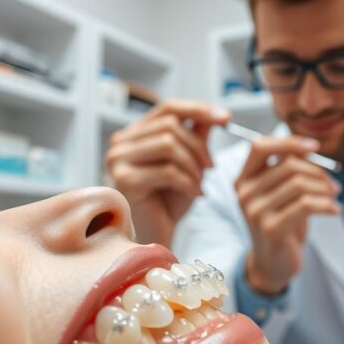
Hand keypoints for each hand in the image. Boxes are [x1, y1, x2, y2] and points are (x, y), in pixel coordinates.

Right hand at [106, 100, 229, 245]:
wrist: (156, 236)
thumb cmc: (170, 201)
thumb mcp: (189, 162)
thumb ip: (198, 136)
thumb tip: (217, 115)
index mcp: (134, 134)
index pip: (167, 108)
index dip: (198, 109)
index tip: (226, 119)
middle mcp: (120, 143)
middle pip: (170, 126)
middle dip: (199, 146)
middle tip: (211, 168)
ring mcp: (118, 160)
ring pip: (169, 145)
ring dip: (194, 166)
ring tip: (201, 183)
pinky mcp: (124, 180)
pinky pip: (167, 171)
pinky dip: (188, 182)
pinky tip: (195, 194)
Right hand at [235, 136, 342, 295]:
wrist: (273, 263)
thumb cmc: (280, 223)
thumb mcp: (280, 193)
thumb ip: (287, 169)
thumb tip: (308, 147)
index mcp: (243, 179)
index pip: (260, 147)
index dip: (289, 142)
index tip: (314, 146)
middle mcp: (244, 193)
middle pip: (288, 165)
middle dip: (318, 172)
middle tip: (333, 185)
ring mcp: (255, 211)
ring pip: (299, 184)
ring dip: (324, 189)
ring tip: (334, 197)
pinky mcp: (271, 228)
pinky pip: (306, 205)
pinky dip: (327, 204)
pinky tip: (335, 210)